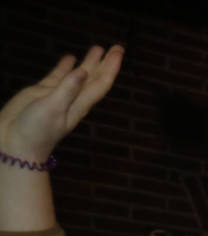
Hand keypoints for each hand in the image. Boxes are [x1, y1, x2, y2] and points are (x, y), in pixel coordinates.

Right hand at [0, 46, 122, 163]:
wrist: (16, 143)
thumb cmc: (36, 131)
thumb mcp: (52, 108)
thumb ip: (67, 89)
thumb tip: (83, 71)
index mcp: (80, 104)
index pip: (101, 82)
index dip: (111, 67)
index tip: (119, 52)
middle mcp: (73, 99)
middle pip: (94, 77)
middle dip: (106, 62)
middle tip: (117, 47)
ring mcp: (58, 96)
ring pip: (78, 75)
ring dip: (89, 62)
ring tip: (97, 48)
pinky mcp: (42, 93)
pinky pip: (59, 76)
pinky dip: (66, 67)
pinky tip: (70, 58)